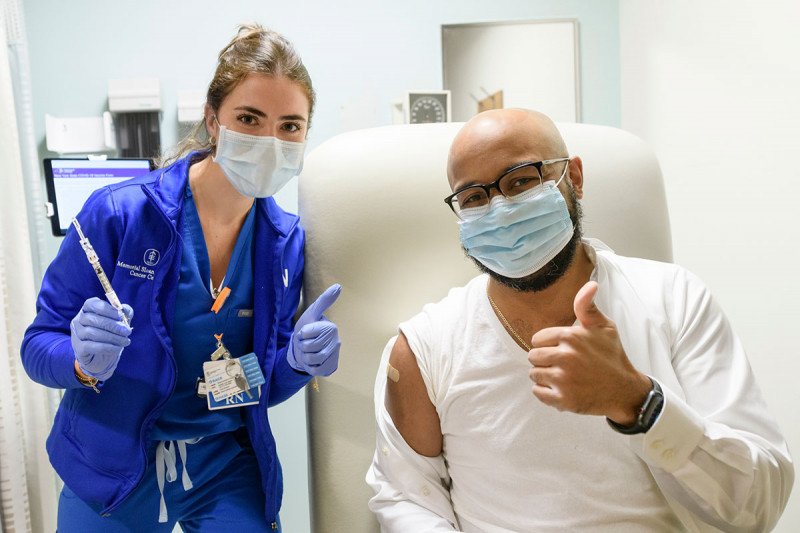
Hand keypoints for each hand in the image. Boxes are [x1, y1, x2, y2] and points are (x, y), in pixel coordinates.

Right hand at [71, 297, 133, 380]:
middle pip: (91, 319)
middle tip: (127, 331)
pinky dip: (107, 347)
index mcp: (88, 309)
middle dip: (112, 325)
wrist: (101, 357)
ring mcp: (76, 334)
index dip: (106, 309)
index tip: (120, 315)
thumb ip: (124, 313)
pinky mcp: (78, 348)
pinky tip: (117, 348)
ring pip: (91, 333)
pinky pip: (91, 346)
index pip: (92, 304)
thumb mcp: (120, 322)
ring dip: (112, 337)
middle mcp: (78, 320)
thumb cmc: (110, 334)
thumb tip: (125, 309)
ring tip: (125, 341)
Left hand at [287, 284, 341, 376]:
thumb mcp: (312, 313)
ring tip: (308, 351)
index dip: (300, 334)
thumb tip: (338, 286)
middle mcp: (336, 341)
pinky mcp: (331, 367)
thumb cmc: (308, 328)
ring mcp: (334, 355)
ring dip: (305, 356)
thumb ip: (324, 300)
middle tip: (305, 343)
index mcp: (330, 327)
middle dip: (302, 346)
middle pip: (309, 347)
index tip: (304, 333)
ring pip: (312, 359)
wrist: (307, 348)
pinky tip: (312, 361)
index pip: (305, 334)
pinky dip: (309, 367)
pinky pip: (315, 370)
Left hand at [528, 281, 650, 424]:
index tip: (561, 349)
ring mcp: (563, 380)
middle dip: (544, 360)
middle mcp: (565, 357)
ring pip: (534, 374)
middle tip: (561, 363)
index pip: (537, 339)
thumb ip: (587, 306)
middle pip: (533, 357)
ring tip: (562, 376)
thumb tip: (590, 284)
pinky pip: (538, 393)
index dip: (548, 344)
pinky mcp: (563, 400)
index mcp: (570, 337)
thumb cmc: (612, 355)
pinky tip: (560, 388)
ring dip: (544, 376)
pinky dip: (545, 392)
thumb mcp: (604, 326)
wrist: (625, 389)